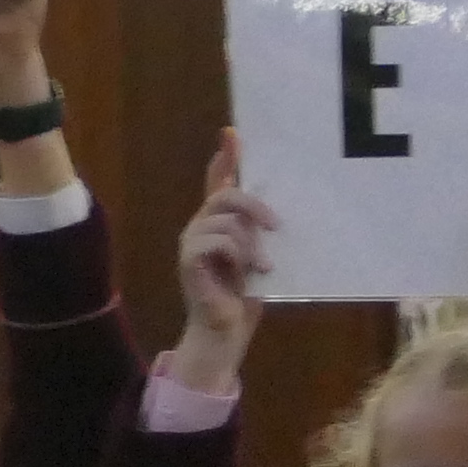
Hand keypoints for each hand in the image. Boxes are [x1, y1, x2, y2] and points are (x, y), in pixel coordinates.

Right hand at [169, 134, 276, 388]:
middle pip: (225, 195)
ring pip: (224, 219)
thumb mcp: (259, 257)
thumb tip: (279, 212)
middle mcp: (201, 227)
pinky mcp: (188, 260)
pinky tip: (249, 273)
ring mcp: (191, 242)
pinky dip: (237, 254)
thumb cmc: (244, 297)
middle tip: (276, 225)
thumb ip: (260, 233)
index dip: (225, 158)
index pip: (218, 182)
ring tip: (262, 266)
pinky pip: (216, 241)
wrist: (226, 333)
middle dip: (253, 204)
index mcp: (218, 223)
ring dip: (250, 243)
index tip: (233, 133)